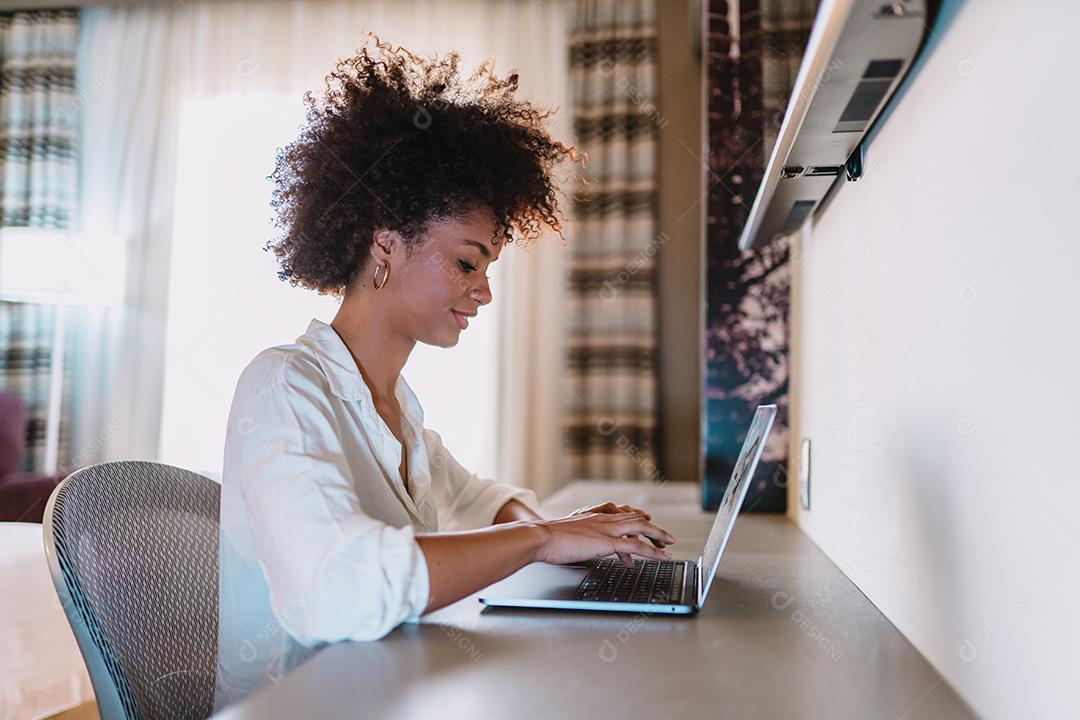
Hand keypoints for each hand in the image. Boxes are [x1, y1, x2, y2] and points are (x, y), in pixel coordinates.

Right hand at [534, 510, 676, 567]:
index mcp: (593, 516)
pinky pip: (637, 545)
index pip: (621, 514)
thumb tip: (582, 550)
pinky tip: (662, 557)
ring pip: (641, 527)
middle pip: (635, 518)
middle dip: (652, 528)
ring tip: (669, 546)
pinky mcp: (607, 541)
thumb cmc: (547, 540)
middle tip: (664, 538)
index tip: (645, 523)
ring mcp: (606, 529)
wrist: (539, 537)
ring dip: (658, 536)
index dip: (636, 519)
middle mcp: (603, 519)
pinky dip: (653, 551)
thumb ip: (579, 541)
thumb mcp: (567, 538)